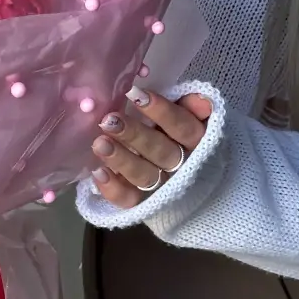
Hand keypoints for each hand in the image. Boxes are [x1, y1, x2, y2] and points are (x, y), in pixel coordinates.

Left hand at [91, 89, 211, 209]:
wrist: (193, 187)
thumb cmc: (182, 139)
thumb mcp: (194, 120)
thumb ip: (194, 108)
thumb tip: (201, 100)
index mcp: (196, 143)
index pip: (182, 127)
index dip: (161, 111)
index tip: (134, 94)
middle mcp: (181, 167)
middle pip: (159, 151)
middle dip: (133, 135)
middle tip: (108, 120)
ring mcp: (162, 188)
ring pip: (143, 175)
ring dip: (121, 160)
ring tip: (99, 144)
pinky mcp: (143, 204)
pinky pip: (129, 199)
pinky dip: (114, 188)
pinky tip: (98, 172)